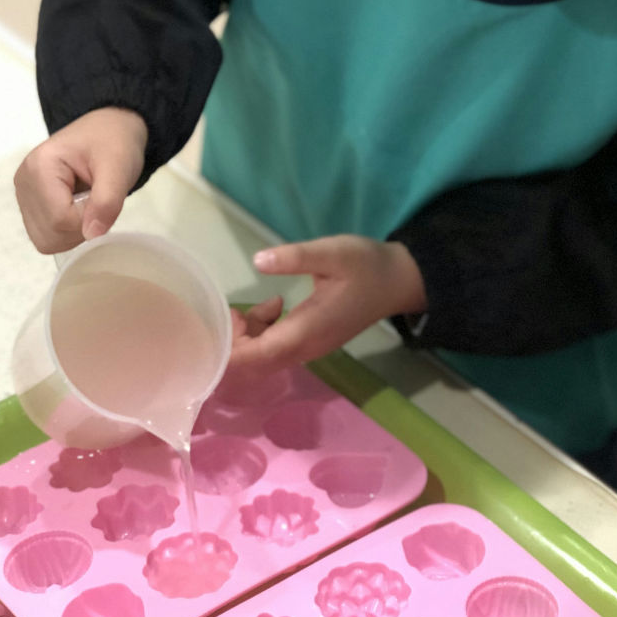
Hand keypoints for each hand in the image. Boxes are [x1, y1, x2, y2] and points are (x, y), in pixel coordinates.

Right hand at [13, 107, 147, 252]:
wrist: (109, 128)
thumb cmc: (115, 141)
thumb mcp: (119, 167)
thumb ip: (107, 201)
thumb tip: (92, 235)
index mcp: (39, 167)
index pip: (59, 219)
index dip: (88, 219)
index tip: (105, 198)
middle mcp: (23, 182)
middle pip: (48, 233)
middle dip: (81, 228)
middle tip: (98, 200)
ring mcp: (23, 195)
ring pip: (46, 239)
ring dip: (75, 231)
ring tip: (89, 201)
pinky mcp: (30, 204)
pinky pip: (47, 235)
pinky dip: (68, 230)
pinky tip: (79, 207)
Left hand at [226, 235, 426, 372]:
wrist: (398, 282)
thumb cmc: (366, 266)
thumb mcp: (333, 253)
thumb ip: (295, 257)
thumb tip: (258, 261)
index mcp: (306, 330)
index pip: (256, 356)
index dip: (229, 350)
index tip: (218, 323)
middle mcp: (305, 348)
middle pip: (254, 363)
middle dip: (233, 341)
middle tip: (232, 309)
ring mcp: (309, 349)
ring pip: (263, 358)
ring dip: (248, 336)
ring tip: (249, 306)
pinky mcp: (311, 343)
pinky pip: (276, 349)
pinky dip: (263, 333)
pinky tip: (273, 306)